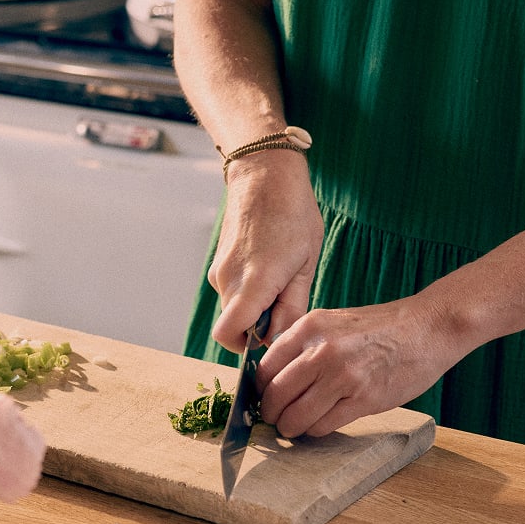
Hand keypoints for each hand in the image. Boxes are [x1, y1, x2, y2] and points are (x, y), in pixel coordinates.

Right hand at [208, 151, 321, 351]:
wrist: (264, 175)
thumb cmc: (293, 214)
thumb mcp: (306, 263)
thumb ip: (292, 306)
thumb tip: (280, 339)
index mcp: (254, 282)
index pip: (228, 335)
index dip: (245, 348)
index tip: (269, 340)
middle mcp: (228, 279)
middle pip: (234, 324)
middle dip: (257, 325)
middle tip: (287, 302)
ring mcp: (219, 270)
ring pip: (234, 307)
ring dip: (255, 305)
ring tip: (282, 277)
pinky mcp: (218, 263)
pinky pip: (232, 290)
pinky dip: (248, 290)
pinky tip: (269, 266)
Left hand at [255, 295, 466, 438]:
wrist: (426, 328)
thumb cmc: (379, 329)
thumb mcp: (332, 323)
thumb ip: (303, 345)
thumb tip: (274, 378)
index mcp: (309, 328)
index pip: (265, 368)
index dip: (260, 390)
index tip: (263, 400)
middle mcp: (321, 350)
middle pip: (276, 395)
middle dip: (271, 414)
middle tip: (275, 420)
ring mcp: (342, 376)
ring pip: (296, 415)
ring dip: (290, 427)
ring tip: (294, 428)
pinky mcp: (363, 399)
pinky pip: (323, 425)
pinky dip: (315, 431)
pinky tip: (319, 426)